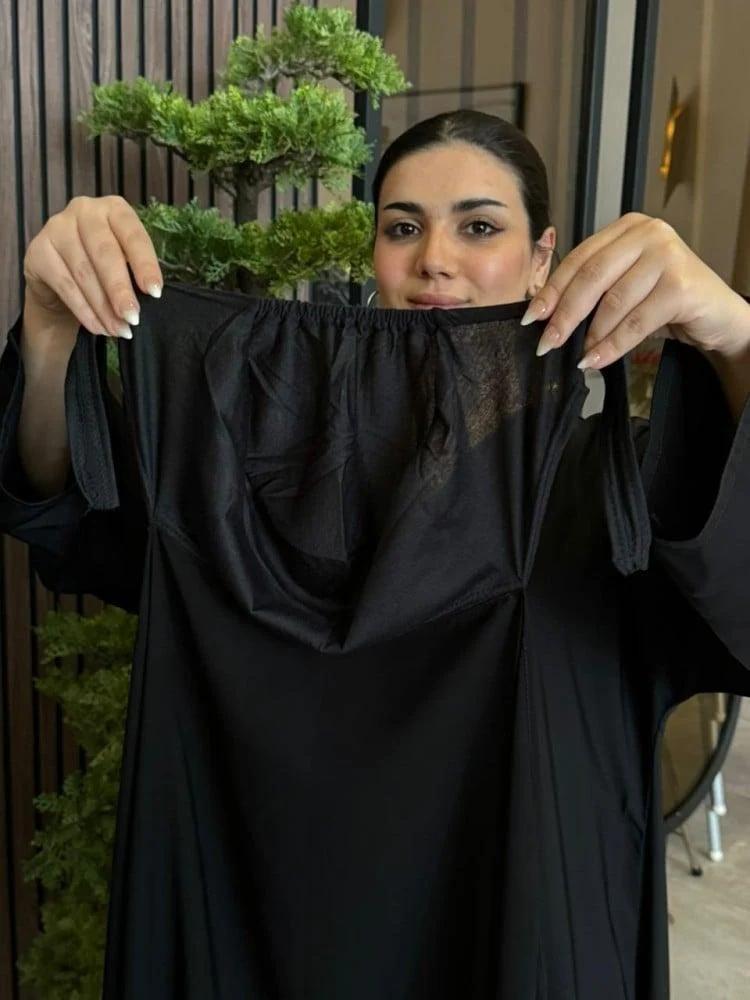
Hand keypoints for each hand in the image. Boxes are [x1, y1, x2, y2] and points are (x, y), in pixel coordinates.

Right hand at [23, 195, 162, 338]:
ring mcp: (57, 227)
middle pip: (106, 254)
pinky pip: (65, 285)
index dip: (145, 264)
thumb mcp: (124, 261)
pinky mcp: (38, 250)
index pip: (133, 235)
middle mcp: (84, 211)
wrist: (58, 277)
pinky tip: (99, 327)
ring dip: (104, 308)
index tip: (155, 292)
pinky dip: (85, 311)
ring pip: (85, 273)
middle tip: (133, 317)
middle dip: (121, 290)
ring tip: (120, 330)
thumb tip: (150, 300)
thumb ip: (135, 272)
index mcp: (114, 209)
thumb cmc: (101, 266)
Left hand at [522, 212, 749, 368]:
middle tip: (547, 343)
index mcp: (626, 228)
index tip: (531, 318)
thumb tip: (545, 314)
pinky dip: (613, 345)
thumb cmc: (666, 301)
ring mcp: (667, 255)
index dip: (552, 290)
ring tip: (579, 355)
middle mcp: (648, 233)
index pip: (579, 258)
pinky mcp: (681, 285)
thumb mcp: (625, 286)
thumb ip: (594, 289)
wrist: (717, 315)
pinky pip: (635, 322)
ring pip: (613, 302)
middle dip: (564, 314)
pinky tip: (597, 360)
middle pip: (591, 277)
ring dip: (591, 335)